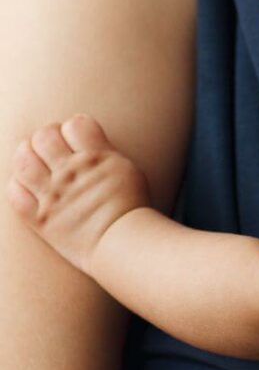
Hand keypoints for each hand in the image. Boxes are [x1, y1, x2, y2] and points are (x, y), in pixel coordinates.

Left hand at [6, 112, 150, 275]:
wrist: (124, 246)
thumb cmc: (132, 210)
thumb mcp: (128, 170)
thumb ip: (106, 153)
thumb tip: (91, 142)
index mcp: (96, 158)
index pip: (74, 124)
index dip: (73, 128)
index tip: (75, 137)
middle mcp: (70, 172)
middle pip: (45, 136)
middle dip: (47, 137)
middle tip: (52, 147)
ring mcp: (52, 195)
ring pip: (24, 160)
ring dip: (26, 154)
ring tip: (33, 158)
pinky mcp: (41, 219)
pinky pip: (15, 194)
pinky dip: (17, 185)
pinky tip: (27, 185)